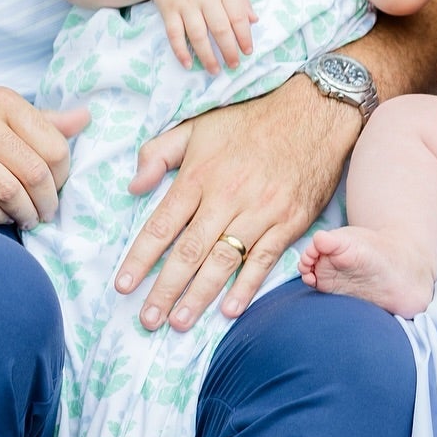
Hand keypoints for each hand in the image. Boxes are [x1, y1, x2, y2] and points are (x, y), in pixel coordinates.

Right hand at [0, 84, 87, 227]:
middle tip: (47, 213)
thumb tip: (85, 119)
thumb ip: (39, 119)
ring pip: (9, 191)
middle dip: (48, 201)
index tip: (57, 187)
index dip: (63, 175)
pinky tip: (0, 218)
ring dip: (24, 213)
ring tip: (27, 219)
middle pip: (34, 172)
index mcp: (1, 101)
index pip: (53, 146)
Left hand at [116, 75, 361, 326]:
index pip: (161, 225)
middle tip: (147, 319)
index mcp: (199, 176)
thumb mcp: (197, 126)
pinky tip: (229, 310)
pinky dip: (246, 287)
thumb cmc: (250, 121)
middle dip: (165, 289)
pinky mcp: (288, 222)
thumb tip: (133, 186)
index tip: (124, 285)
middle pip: (189, 252)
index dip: (140, 258)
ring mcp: (260, 212)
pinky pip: (263, 260)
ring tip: (179, 322)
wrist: (313, 115)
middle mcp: (226, 197)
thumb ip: (159, 153)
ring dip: (199, 296)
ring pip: (223, 261)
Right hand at [150, 0, 257, 73]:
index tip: (248, 51)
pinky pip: (174, 33)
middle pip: (220, 28)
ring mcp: (186, 5)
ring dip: (207, 55)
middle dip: (228, 50)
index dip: (244, 36)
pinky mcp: (168, 10)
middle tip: (234, 65)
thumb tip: (254, 20)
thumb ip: (240, 0)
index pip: (237, 16)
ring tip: (215, 70)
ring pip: (198, 34)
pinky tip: (188, 64)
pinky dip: (180, 50)